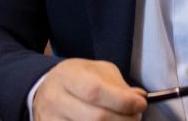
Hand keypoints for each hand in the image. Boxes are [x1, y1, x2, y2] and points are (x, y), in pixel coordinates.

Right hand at [31, 58, 146, 120]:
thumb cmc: (77, 80)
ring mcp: (51, 120)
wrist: (46, 91)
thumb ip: (119, 85)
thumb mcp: (97, 71)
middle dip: (124, 120)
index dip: (123, 102)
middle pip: (96, 118)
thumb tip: (138, 99)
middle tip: (136, 117)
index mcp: (67, 76)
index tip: (141, 104)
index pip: (95, 91)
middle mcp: (55, 99)